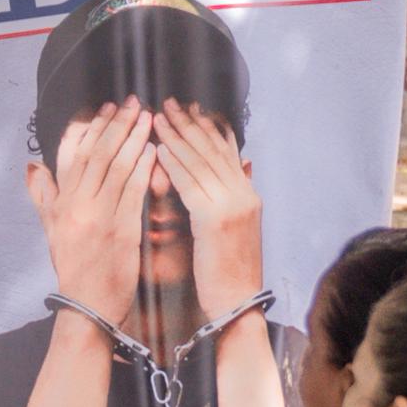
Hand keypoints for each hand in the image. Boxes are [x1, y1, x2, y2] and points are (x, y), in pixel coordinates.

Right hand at [41, 100, 152, 320]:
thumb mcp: (51, 230)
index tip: (103, 109)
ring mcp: (100, 217)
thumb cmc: (73, 268)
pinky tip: (154, 151)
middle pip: (96, 154)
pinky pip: (134, 192)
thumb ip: (43, 196)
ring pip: (116, 168)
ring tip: (147, 118)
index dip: (87, 128)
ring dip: (133, 139)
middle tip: (132, 103)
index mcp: (61, 203)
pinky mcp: (123, 230)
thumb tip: (31, 167)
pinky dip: (144, 169)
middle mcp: (77, 206)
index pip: (69, 154)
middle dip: (115, 125)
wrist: (88, 306)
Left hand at [151, 101, 266, 315]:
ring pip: (201, 162)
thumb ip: (235, 194)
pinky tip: (160, 150)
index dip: (207, 126)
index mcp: (248, 194)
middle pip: (213, 149)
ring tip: (158, 117)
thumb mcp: (237, 228)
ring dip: (177, 137)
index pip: (226, 150)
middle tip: (169, 102)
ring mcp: (232, 205)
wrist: (237, 303)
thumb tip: (243, 165)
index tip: (191, 107)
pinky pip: (191, 185)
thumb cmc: (229, 271)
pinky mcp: (215, 220)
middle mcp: (243, 194)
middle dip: (190, 123)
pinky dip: (175, 166)